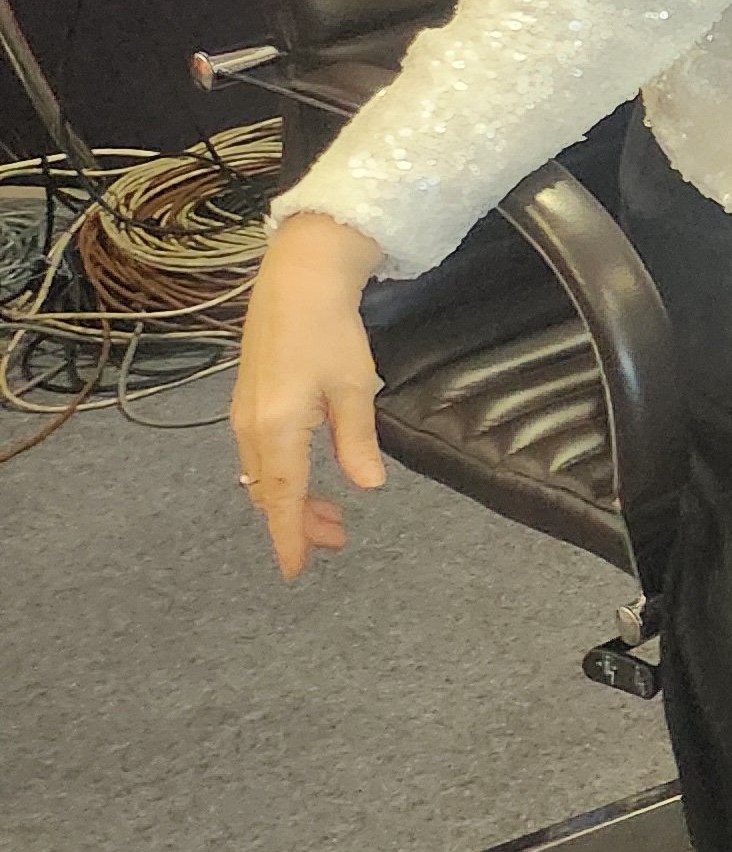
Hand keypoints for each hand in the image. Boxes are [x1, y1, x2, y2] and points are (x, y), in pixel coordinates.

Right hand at [229, 213, 390, 579]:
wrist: (297, 280)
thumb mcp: (355, 387)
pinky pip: (257, 457)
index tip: (296, 571)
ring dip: (291, 500)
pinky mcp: (247, 402)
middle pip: (269, 494)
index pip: (283, 500)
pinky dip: (280, 477)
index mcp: (278, 429)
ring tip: (330, 515)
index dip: (291, 538)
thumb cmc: (331, 331)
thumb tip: (367, 487)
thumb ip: (357, 441)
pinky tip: (304, 476)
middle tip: (336, 540)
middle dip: (298, 523)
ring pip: (262, 477)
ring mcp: (244, 415)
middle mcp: (251, 429)